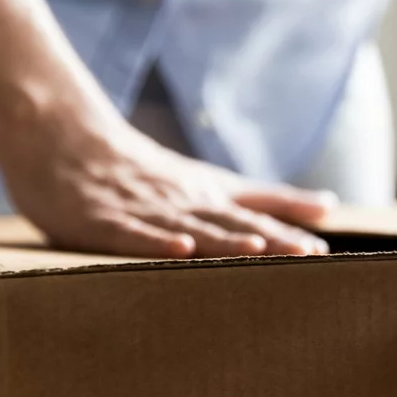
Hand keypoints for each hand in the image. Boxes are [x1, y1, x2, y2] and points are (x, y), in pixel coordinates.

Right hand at [0, 107, 336, 258]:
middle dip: (269, 240)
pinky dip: (154, 241)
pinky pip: (131, 233)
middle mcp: (183, 202)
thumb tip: (330, 206)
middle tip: (304, 256)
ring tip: (256, 249)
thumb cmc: (148, 171)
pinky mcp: (103, 219)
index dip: (288, 234)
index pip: (256, 217)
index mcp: (210, 196)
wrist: (66, 141)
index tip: (323, 253)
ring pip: (189, 226)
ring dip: (222, 238)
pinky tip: (178, 247)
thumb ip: (269, 197)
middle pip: (231, 222)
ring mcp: (144, 209)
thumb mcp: (215, 181)